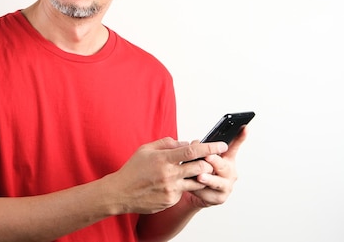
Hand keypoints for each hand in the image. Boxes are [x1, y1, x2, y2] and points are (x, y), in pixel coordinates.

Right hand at [105, 137, 228, 214]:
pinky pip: (184, 191)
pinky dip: (184, 186)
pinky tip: (174, 183)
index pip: (192, 151)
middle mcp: (169, 174)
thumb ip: (166, 143)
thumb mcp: (145, 149)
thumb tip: (185, 143)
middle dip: (210, 162)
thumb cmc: (133, 169)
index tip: (221, 144)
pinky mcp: (171, 200)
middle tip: (211, 160)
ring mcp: (171, 189)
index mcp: (163, 158)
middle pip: (200, 167)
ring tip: (197, 171)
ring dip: (201, 176)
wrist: (121, 193)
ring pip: (197, 182)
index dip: (209, 147)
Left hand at [188, 126, 248, 207]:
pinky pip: (207, 194)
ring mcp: (226, 186)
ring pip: (217, 182)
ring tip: (200, 177)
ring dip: (208, 179)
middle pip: (223, 165)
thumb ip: (200, 149)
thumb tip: (195, 143)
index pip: (234, 145)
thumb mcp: (199, 157)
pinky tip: (190, 187)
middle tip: (207, 157)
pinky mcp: (219, 198)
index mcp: (227, 159)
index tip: (245, 126)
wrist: (196, 192)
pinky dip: (198, 190)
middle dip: (215, 161)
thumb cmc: (200, 170)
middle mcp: (230, 172)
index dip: (240, 136)